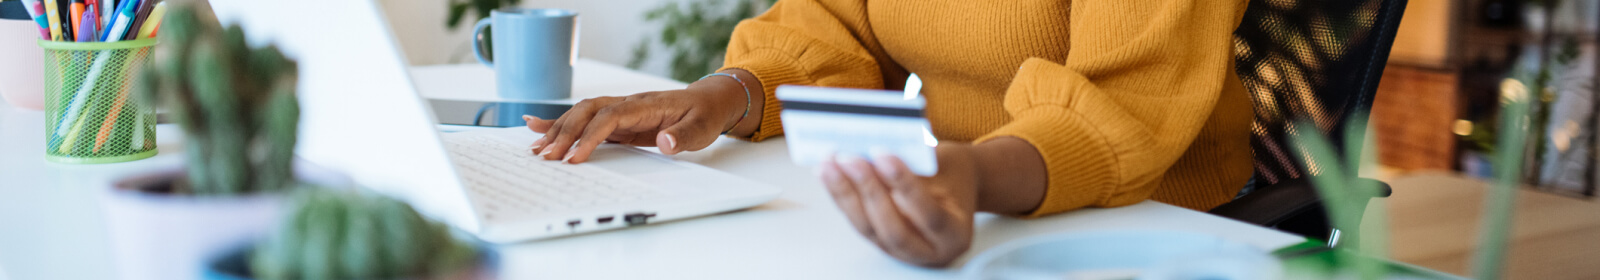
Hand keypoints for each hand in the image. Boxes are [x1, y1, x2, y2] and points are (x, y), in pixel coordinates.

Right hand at [524, 71, 754, 162]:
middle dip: (564, 133)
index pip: (609, 117)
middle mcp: (626, 104)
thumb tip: (665, 142)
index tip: (576, 157)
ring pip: (580, 114)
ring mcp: (618, 110)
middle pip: (587, 112)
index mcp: (644, 105)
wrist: (706, 102)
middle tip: (546, 157)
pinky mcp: (615, 119)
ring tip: (536, 149)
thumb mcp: (701, 128)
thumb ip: (684, 136)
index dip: (590, 136)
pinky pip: (583, 119)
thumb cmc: (702, 115)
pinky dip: (558, 122)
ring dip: (557, 130)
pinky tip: (534, 126)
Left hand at [818, 144, 981, 266]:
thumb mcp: (948, 164)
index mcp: (955, 235)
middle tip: (850, 159)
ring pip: (868, 228)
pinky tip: (827, 173)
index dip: (904, 186)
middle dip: (868, 192)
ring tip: (830, 164)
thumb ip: (919, 162)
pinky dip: (840, 195)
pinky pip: (856, 221)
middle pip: (893, 229)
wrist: (953, 187)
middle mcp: (928, 251)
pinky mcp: (878, 241)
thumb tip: (876, 151)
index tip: (884, 155)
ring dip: (845, 194)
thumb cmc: (953, 173)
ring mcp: (900, 251)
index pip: (929, 215)